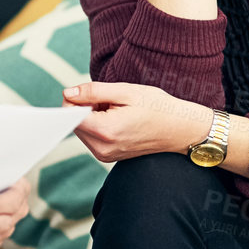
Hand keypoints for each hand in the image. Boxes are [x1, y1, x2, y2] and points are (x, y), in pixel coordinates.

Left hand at [62, 81, 210, 162]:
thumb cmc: (157, 107)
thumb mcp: (125, 91)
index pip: (70, 114)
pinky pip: (92, 137)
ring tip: (118, 112)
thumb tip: (68, 93)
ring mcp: (104, 155)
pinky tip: (119, 121)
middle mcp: (102, 148)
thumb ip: (93, 91)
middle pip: (74, 122)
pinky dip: (99, 126)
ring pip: (82, 130)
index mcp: (105, 131)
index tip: (96, 93)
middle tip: (112, 102)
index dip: (77, 98)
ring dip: (93, 117)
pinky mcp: (107, 157)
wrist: (180, 129)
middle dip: (86, 108)